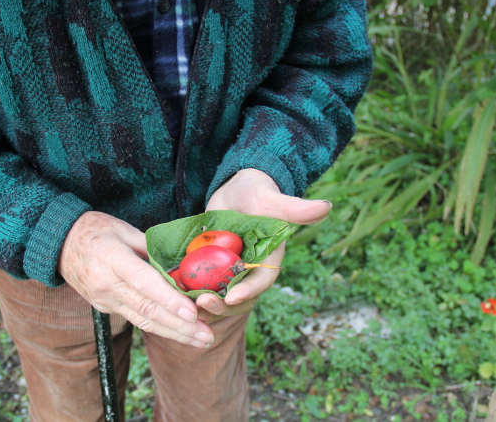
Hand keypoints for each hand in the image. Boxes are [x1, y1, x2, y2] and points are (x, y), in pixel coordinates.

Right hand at [58, 211, 214, 347]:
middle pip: (147, 309)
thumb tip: (180, 263)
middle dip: (180, 326)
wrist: (58, 244)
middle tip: (207, 334)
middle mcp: (108, 285)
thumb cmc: (94, 229)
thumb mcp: (123, 228)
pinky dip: (160, 326)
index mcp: (112, 259)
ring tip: (201, 340)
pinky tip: (181, 332)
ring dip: (175, 333)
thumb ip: (151, 247)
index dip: (169, 299)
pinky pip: (136, 319)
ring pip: (144, 320)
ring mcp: (105, 300)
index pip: (144, 283)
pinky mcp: (105, 307)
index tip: (192, 312)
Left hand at [196, 169, 330, 322]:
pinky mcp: (208, 268)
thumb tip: (325, 206)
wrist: (235, 189)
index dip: (247, 292)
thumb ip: (293, 208)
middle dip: (220, 306)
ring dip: (202, 304)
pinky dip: (186, 290)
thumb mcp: (271, 199)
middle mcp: (247, 272)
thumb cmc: (258, 192)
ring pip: (216, 297)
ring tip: (184, 302)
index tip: (231, 297)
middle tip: (201, 303)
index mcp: (267, 262)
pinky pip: (198, 284)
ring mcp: (227, 272)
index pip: (260, 282)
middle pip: (236, 299)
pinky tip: (170, 289)